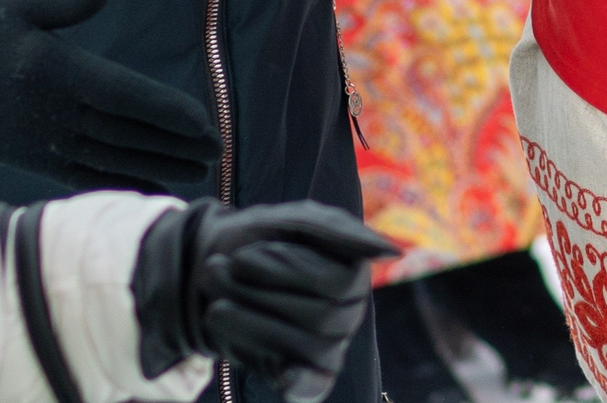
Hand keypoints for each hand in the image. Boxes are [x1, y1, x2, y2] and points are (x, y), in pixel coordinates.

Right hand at [0, 0, 218, 192]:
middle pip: (126, 132)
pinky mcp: (35, 159)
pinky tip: (152, 187)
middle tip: (217, 149)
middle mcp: (55, 114)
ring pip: (111, 157)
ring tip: (198, 169)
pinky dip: (122, 181)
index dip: (164, 110)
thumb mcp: (17, 4)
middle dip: (174, 143)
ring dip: (156, 164)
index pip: (123, 95)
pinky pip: (86, 175)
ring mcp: (45, 142)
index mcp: (56, 73)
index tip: (202, 122)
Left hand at [132, 199, 398, 401]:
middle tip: (217, 272)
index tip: (243, 256)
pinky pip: (310, 385)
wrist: (215, 265)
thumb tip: (392, 253)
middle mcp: (347, 313)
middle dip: (262, 295)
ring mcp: (328, 347)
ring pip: (309, 346)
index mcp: (354, 272)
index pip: (341, 284)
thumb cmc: (260, 238)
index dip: (290, 271)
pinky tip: (282, 373)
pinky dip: (299, 382)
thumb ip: (338, 232)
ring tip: (214, 301)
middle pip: (323, 317)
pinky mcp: (305, 376)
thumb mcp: (293, 221)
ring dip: (252, 322)